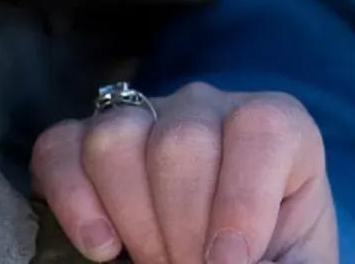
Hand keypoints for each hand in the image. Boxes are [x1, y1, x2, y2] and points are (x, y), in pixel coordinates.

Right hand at [31, 83, 337, 263]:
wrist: (238, 255)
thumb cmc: (271, 254)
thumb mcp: (294, 262)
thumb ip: (280, 263)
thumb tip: (223, 262)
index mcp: (280, 125)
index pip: (261, 126)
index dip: (241, 201)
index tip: (231, 261)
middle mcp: (212, 107)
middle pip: (181, 141)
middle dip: (182, 226)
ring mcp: (149, 117)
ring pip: (118, 137)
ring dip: (131, 216)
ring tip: (154, 256)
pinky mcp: (90, 143)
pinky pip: (61, 147)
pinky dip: (70, 200)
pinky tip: (102, 247)